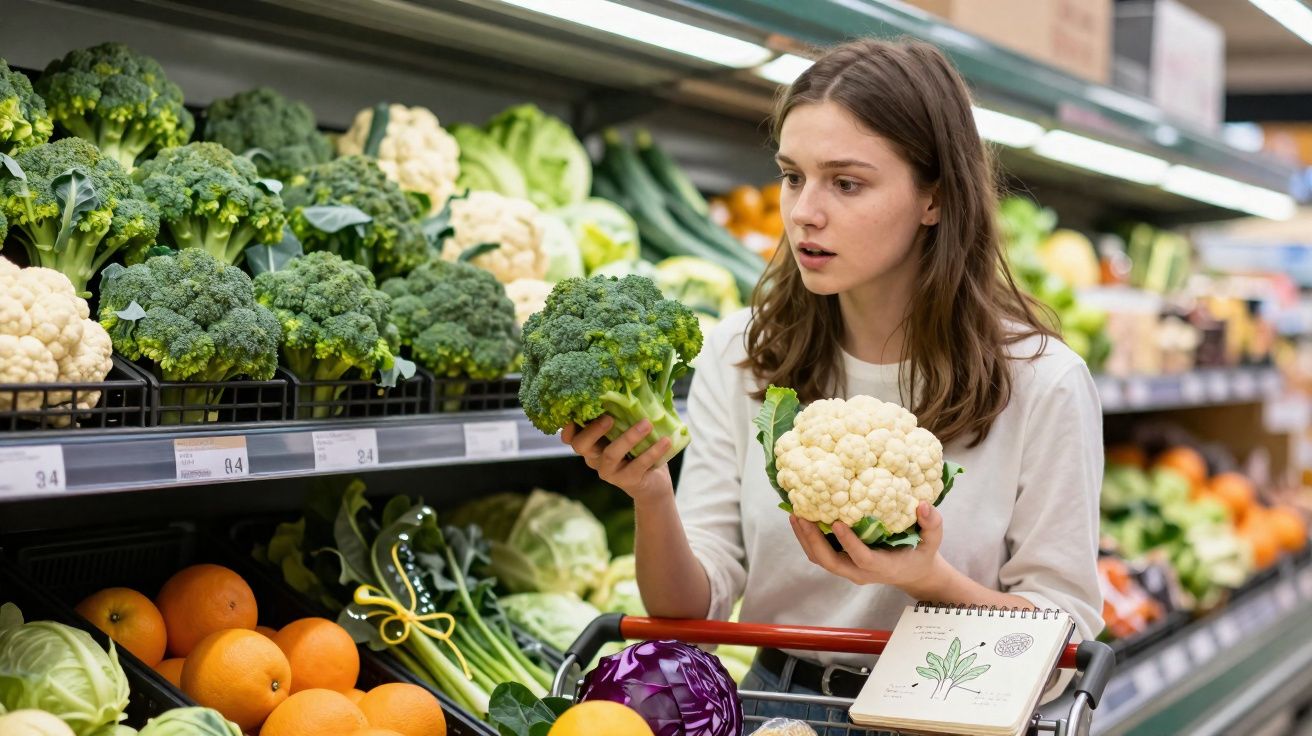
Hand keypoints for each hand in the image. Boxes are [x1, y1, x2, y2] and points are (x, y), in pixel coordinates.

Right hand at [562, 415, 673, 505]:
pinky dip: (652, 452)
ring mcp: (609, 471)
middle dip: (593, 430)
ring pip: (610, 454)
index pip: (571, 437)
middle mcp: (594, 458)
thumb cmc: (638, 448)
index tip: (577, 411)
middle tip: (610, 417)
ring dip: (628, 437)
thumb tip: (637, 382)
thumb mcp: (628, 429)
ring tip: (647, 424)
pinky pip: (637, 465)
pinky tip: (666, 441)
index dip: (568, 427)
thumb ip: (625, 413)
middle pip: (581, 445)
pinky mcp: (626, 480)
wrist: (654, 482)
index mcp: (592, 443)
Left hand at [790, 502, 946, 594]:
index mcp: (882, 566)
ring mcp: (849, 570)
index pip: (861, 557)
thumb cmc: (921, 555)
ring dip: (805, 538)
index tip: (837, 522)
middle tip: (801, 515)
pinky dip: (807, 539)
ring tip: (795, 514)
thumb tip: (923, 505)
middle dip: (813, 540)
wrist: (914, 574)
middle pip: (830, 561)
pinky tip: (801, 518)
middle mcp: (861, 572)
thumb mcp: (933, 541)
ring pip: (820, 559)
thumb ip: (932, 524)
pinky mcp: (842, 563)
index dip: (848, 542)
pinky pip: (820, 554)